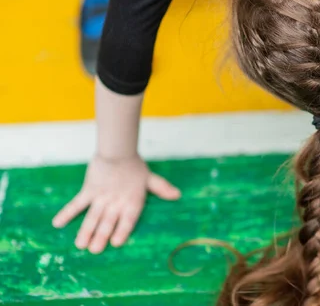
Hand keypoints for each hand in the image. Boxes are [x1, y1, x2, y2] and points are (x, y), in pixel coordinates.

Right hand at [52, 155, 180, 253]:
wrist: (118, 151)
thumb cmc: (135, 167)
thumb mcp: (151, 179)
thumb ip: (162, 189)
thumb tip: (178, 195)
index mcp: (132, 201)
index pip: (127, 220)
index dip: (122, 231)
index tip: (116, 243)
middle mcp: (116, 202)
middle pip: (108, 222)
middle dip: (101, 236)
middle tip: (95, 250)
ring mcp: (101, 197)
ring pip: (93, 217)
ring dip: (86, 231)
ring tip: (80, 245)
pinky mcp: (89, 190)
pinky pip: (76, 203)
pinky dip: (67, 213)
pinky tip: (58, 223)